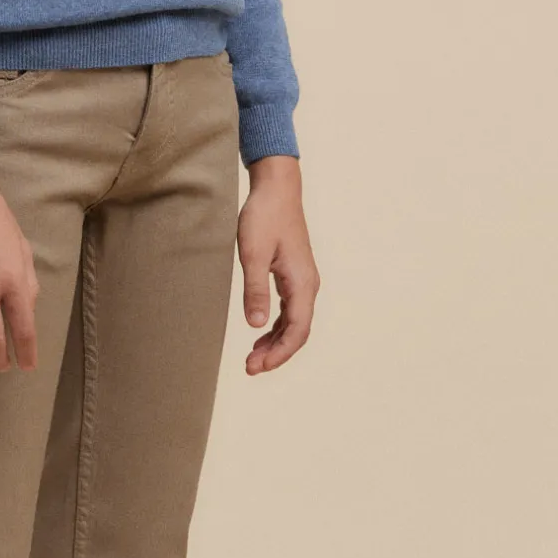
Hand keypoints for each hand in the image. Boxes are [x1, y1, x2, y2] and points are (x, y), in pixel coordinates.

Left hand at [236, 155, 318, 373]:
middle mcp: (308, 285)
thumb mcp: (252, 254)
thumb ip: (254, 290)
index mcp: (301, 283)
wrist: (276, 189)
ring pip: (294, 322)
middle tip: (250, 368)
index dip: (279, 353)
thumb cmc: (263, 217)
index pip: (297, 330)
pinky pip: (290, 310)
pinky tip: (260, 334)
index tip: (256, 366)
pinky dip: (276, 327)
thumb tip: (253, 325)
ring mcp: (303, 281)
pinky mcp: (294, 275)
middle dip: (276, 353)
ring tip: (253, 358)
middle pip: (298, 331)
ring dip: (276, 342)